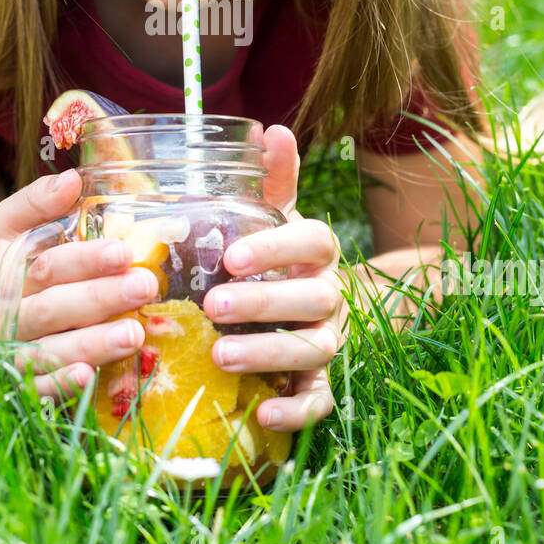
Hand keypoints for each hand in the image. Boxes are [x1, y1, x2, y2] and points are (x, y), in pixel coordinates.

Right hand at [0, 170, 155, 402]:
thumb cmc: (21, 268)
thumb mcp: (18, 228)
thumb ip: (39, 202)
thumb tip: (70, 179)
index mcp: (5, 270)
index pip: (44, 264)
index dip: (83, 258)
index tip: (124, 252)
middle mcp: (3, 313)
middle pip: (50, 307)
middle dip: (100, 297)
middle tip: (145, 287)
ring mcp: (9, 352)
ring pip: (47, 350)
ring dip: (92, 343)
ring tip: (135, 334)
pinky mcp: (18, 385)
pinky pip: (37, 390)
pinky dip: (60, 385)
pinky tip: (88, 378)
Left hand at [202, 124, 342, 432]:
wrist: (304, 306)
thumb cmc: (273, 256)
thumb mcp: (270, 216)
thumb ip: (271, 178)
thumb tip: (272, 128)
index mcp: (318, 250)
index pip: (312, 240)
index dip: (276, 248)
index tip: (231, 257)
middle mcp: (330, 294)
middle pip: (310, 297)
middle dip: (263, 303)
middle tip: (213, 307)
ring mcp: (329, 339)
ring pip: (313, 348)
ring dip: (268, 353)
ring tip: (220, 356)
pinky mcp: (321, 381)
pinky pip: (319, 402)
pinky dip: (295, 412)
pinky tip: (262, 415)